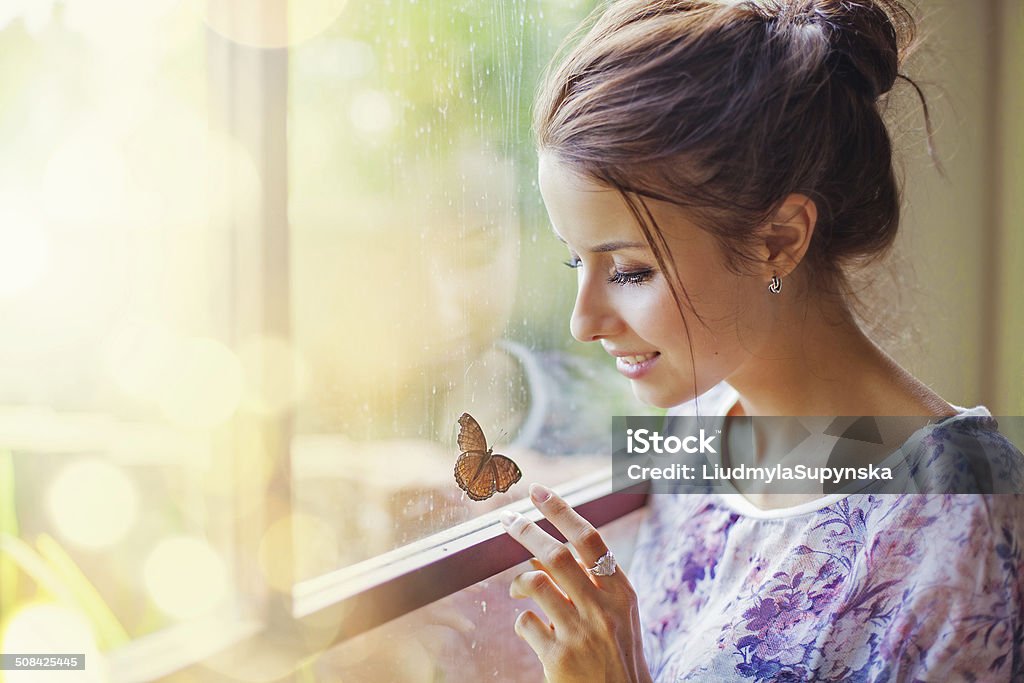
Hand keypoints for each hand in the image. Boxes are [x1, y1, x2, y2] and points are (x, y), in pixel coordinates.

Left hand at [500, 483, 652, 682]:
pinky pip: (526, 624)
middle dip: (526, 532)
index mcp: (621, 592)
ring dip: (519, 582)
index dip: (562, 511)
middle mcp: (603, 609)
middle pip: (556, 554)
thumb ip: (586, 584)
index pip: (590, 539)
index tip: (539, 491)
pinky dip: (523, 621)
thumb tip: (540, 555)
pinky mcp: (559, 658)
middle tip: (506, 520)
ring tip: (518, 590)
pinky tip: (532, 630)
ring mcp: (581, 633)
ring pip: (536, 583)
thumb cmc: (616, 654)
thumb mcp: (614, 615)